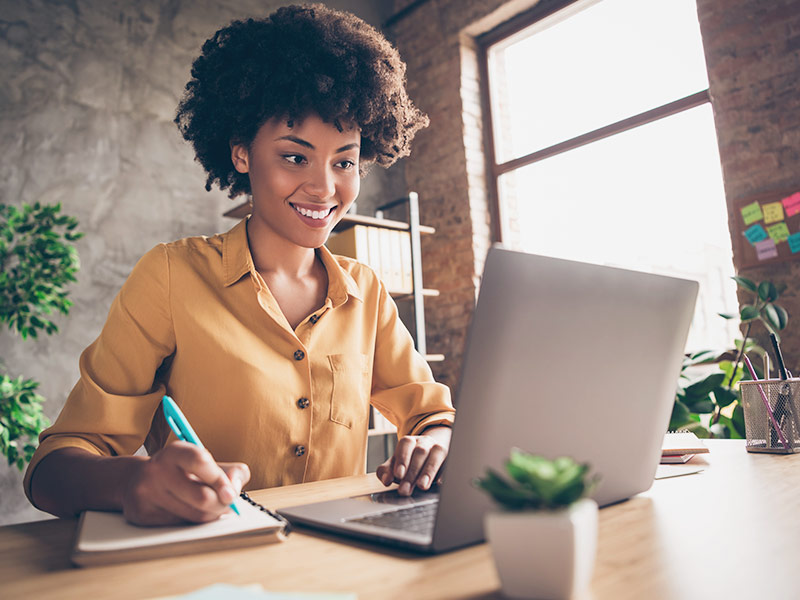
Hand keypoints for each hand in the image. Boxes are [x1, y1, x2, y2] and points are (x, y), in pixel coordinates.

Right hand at [122, 441, 249, 525]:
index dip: (220, 479)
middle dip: (221, 503)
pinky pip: (181, 526)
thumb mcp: (203, 461)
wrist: (135, 480)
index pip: (200, 461)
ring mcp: (147, 494)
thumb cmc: (179, 471)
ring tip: (210, 506)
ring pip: (195, 516)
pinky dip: (193, 521)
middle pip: (202, 497)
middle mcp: (156, 471)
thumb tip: (235, 488)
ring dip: (211, 514)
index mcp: (173, 453)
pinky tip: (190, 511)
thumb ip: (229, 470)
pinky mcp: (143, 515)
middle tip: (226, 502)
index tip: (232, 492)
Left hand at [376, 426, 451, 495]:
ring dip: (428, 471)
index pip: (405, 444)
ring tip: (422, 486)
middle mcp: (425, 442)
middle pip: (420, 452)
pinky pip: (450, 462)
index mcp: (409, 441)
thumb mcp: (395, 465)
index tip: (398, 475)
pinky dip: (445, 473)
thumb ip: (386, 471)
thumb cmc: (409, 463)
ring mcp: (439, 448)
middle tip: (405, 489)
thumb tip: (386, 480)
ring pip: (437, 453)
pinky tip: (440, 483)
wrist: (430, 455)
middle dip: (412, 472)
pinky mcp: (451, 457)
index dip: (402, 459)